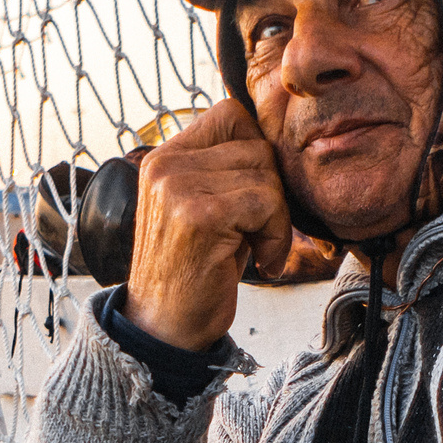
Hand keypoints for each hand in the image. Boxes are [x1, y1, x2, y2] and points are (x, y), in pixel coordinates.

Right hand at [125, 99, 292, 348]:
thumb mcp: (204, 209)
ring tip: (258, 250)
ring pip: (266, 174)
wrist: (164, 327)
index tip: (257, 197)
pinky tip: (261, 262)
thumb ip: (227, 172)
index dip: (258, 151)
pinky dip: (276, 237)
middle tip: (260, 234)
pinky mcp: (199, 214)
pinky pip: (266, 202)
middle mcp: (165, 164)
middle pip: (257, 147)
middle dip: (273, 193)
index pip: (231, 114)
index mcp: (164, 157)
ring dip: (276, 219)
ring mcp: (178, 186)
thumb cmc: (194, 271)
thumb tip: (277, 141)